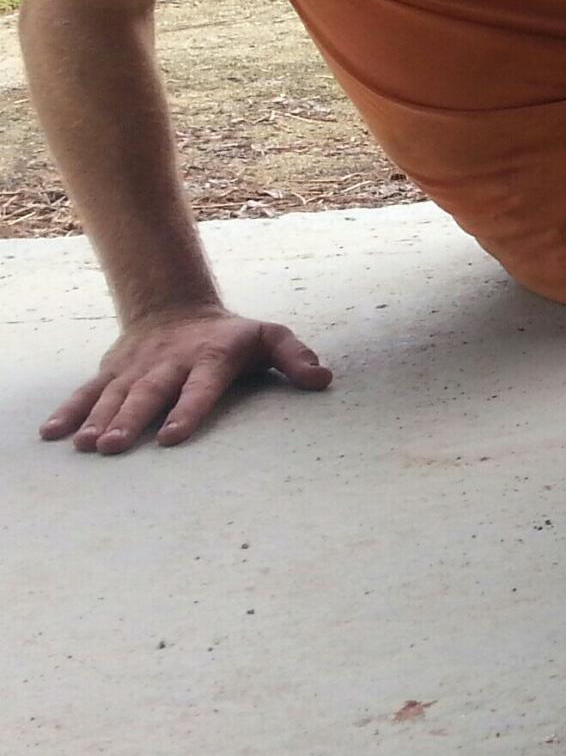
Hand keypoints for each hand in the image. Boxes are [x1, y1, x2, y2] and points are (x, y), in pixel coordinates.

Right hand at [39, 308, 332, 453]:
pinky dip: (69, 411)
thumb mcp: (269, 337)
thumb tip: (323, 379)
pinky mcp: (112, 371)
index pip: (201, 386)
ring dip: (100, 420)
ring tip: (88, 447)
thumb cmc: (231, 337)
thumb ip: (296, 357)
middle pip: (150, 393)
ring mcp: (137, 368)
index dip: (188, 409)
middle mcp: (170, 363)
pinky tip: (52, 434)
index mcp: (210, 358)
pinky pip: (87, 391)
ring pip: (116, 394)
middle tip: (115, 446)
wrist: (176, 308)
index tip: (173, 436)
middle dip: (132, 419)